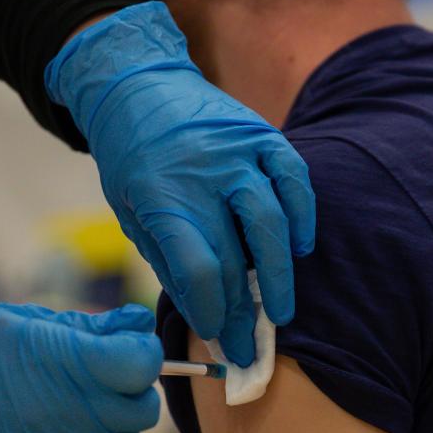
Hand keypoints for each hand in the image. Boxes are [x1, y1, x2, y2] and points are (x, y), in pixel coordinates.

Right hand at [0, 303, 161, 432]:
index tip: (128, 351)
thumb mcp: (26, 320)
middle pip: (141, 411)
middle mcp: (65, 410)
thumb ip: (89, 325)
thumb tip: (138, 324)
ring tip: (76, 415)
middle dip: (130, 393)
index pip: (144, 363)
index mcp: (64, 360)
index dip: (143, 354)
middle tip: (101, 383)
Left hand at [46, 2, 315, 366]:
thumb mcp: (130, 211)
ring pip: (272, 221)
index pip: (198, 268)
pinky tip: (299, 248)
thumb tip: (205, 313)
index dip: (211, 311)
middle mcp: (202, 172)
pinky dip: (302, 217)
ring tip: (280, 312)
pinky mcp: (262, 134)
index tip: (217, 336)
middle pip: (236, 256)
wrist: (139, 85)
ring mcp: (237, 150)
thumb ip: (168, 259)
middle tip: (252, 347)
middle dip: (244, 311)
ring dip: (279, 275)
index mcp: (160, 195)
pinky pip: (294, 179)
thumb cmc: (131, 158)